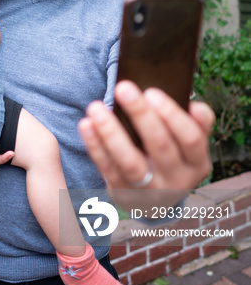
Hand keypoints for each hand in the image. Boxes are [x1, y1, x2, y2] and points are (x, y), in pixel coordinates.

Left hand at [78, 80, 214, 208]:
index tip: (151, 91)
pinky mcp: (124, 194)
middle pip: (160, 146)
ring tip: (95, 107)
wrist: (159, 197)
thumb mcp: (190, 141)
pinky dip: (95, 146)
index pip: (190, 139)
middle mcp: (177, 180)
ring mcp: (149, 191)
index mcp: (197, 163)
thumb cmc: (174, 151)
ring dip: (111, 132)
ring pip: (130, 162)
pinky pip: (107, 168)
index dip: (172, 115)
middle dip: (140, 114)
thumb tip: (194, 105)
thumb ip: (198, 121)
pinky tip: (86, 124)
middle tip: (123, 87)